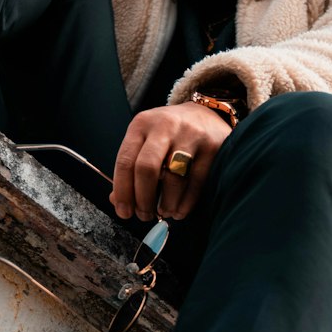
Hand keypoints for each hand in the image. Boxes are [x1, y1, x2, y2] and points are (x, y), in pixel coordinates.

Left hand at [110, 103, 232, 222]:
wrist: (206, 115)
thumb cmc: (169, 135)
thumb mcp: (145, 142)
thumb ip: (130, 170)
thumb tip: (119, 202)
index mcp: (142, 124)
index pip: (125, 161)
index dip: (123, 191)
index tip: (124, 212)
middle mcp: (165, 126)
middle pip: (147, 168)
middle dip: (143, 199)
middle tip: (144, 216)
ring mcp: (191, 135)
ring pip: (174, 179)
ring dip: (166, 204)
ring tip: (164, 212)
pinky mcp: (212, 147)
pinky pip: (196, 182)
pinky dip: (186, 203)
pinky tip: (179, 210)